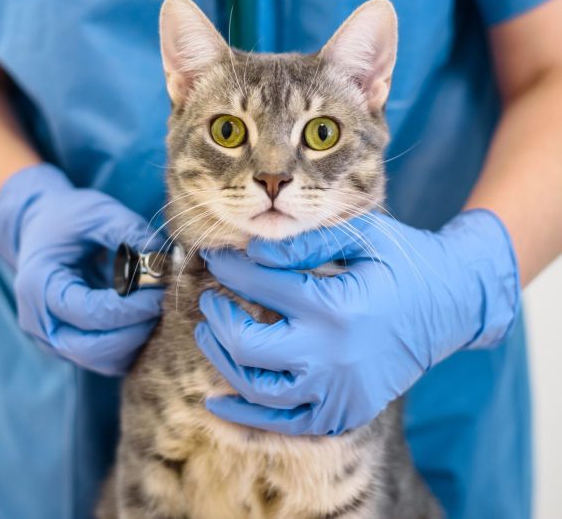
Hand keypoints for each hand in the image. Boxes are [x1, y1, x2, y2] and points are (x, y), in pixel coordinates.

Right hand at [0, 164, 163, 375]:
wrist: (39, 226)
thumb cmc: (68, 217)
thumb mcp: (98, 213)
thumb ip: (130, 233)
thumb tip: (168, 259)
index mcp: (40, 286)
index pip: (89, 312)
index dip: (131, 305)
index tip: (163, 286)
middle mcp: (40, 322)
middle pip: (93, 349)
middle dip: (137, 329)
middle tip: (165, 301)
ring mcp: (53, 339)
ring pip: (102, 361)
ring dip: (137, 340)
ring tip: (158, 307)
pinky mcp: (70, 345)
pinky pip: (105, 358)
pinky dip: (131, 344)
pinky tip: (147, 316)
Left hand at [195, 210, 518, 434]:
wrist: (451, 305)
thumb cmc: (402, 260)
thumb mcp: (360, 235)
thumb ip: (304, 243)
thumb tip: (252, 252)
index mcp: (336, 306)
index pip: (260, 286)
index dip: (229, 266)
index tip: (215, 254)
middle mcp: (334, 357)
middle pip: (248, 347)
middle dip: (217, 318)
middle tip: (208, 299)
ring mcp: (339, 393)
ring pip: (257, 391)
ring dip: (222, 361)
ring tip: (209, 334)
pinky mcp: (344, 413)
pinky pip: (284, 425)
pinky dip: (246, 418)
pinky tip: (216, 404)